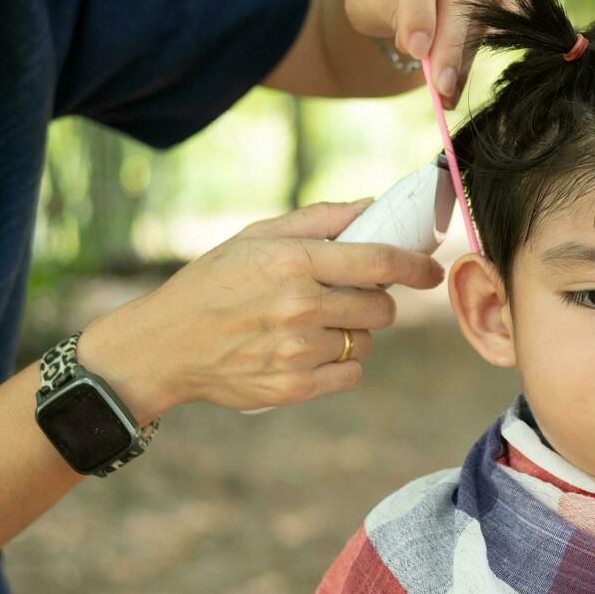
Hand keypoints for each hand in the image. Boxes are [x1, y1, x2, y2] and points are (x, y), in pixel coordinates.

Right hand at [79, 200, 444, 421]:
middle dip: (374, 301)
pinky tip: (307, 353)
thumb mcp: (256, 237)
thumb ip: (319, 220)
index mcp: (293, 262)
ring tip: (311, 326)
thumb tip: (372, 206)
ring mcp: (297, 350)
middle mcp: (299, 306)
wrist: (164, 345)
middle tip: (346, 297)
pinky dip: (339, 365)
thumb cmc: (213, 283)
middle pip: (381, 307)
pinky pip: (350, 375)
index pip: (379, 262)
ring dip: (351, 333)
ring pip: (364, 342)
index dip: (415, 266)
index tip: (431, 271)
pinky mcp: (294, 387)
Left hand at [343, 0, 506, 105]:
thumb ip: (389, 15)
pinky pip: (511, 8)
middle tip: (440, 86)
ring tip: (448, 90)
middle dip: (449, 44)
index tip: (417, 51)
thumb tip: (420, 48)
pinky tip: (487, 63)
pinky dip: (502, 38)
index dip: (420, 11)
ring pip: (482, 8)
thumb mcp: (366, 0)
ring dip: (467, 53)